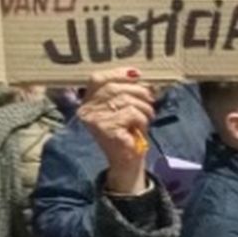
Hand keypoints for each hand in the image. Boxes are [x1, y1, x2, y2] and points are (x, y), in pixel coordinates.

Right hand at [79, 68, 154, 194]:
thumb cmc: (128, 133)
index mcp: (88, 102)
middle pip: (113, 87)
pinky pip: (131, 113)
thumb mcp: (125, 108)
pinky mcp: (106, 129)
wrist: (127, 162)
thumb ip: (126, 91)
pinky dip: (142, 119)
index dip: (118, 73)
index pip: (97, 78)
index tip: (137, 75)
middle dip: (138, 91)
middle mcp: (87, 110)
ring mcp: (95, 120)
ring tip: (147, 118)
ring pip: (125, 100)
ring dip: (144, 108)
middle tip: (150, 100)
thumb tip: (137, 74)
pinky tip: (140, 128)